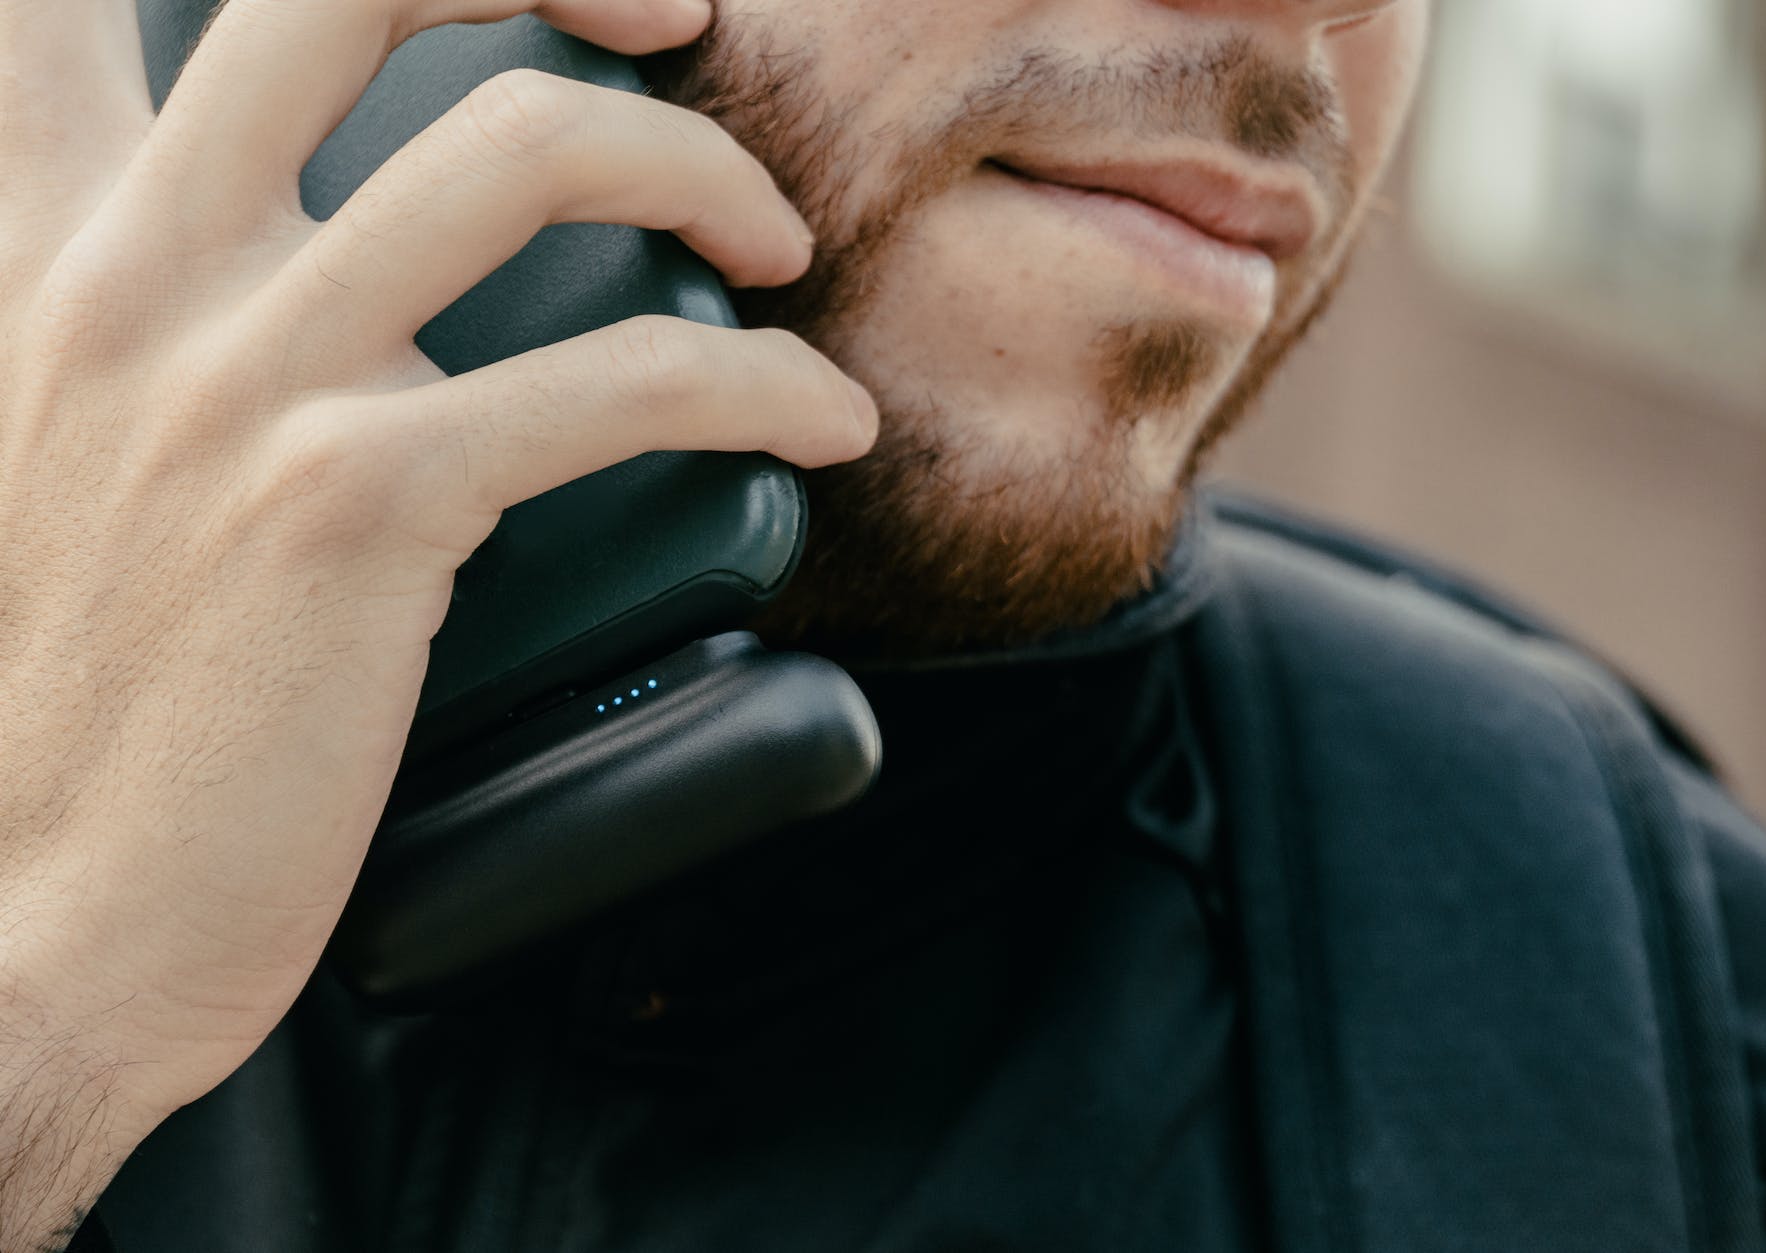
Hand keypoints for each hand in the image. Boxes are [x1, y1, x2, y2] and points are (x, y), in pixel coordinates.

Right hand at [0, 0, 874, 1241]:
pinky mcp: (358, 502)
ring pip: (525, 148)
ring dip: (698, 167)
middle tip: (671, 22)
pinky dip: (760, 386)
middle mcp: (128, 272)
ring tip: (773, 244)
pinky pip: (623, 380)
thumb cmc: (62, 712)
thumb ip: (134, 318)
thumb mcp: (38, 451)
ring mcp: (244, 378)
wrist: (29, 922)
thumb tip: (297, 258)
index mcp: (35, 246)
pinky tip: (818, 423)